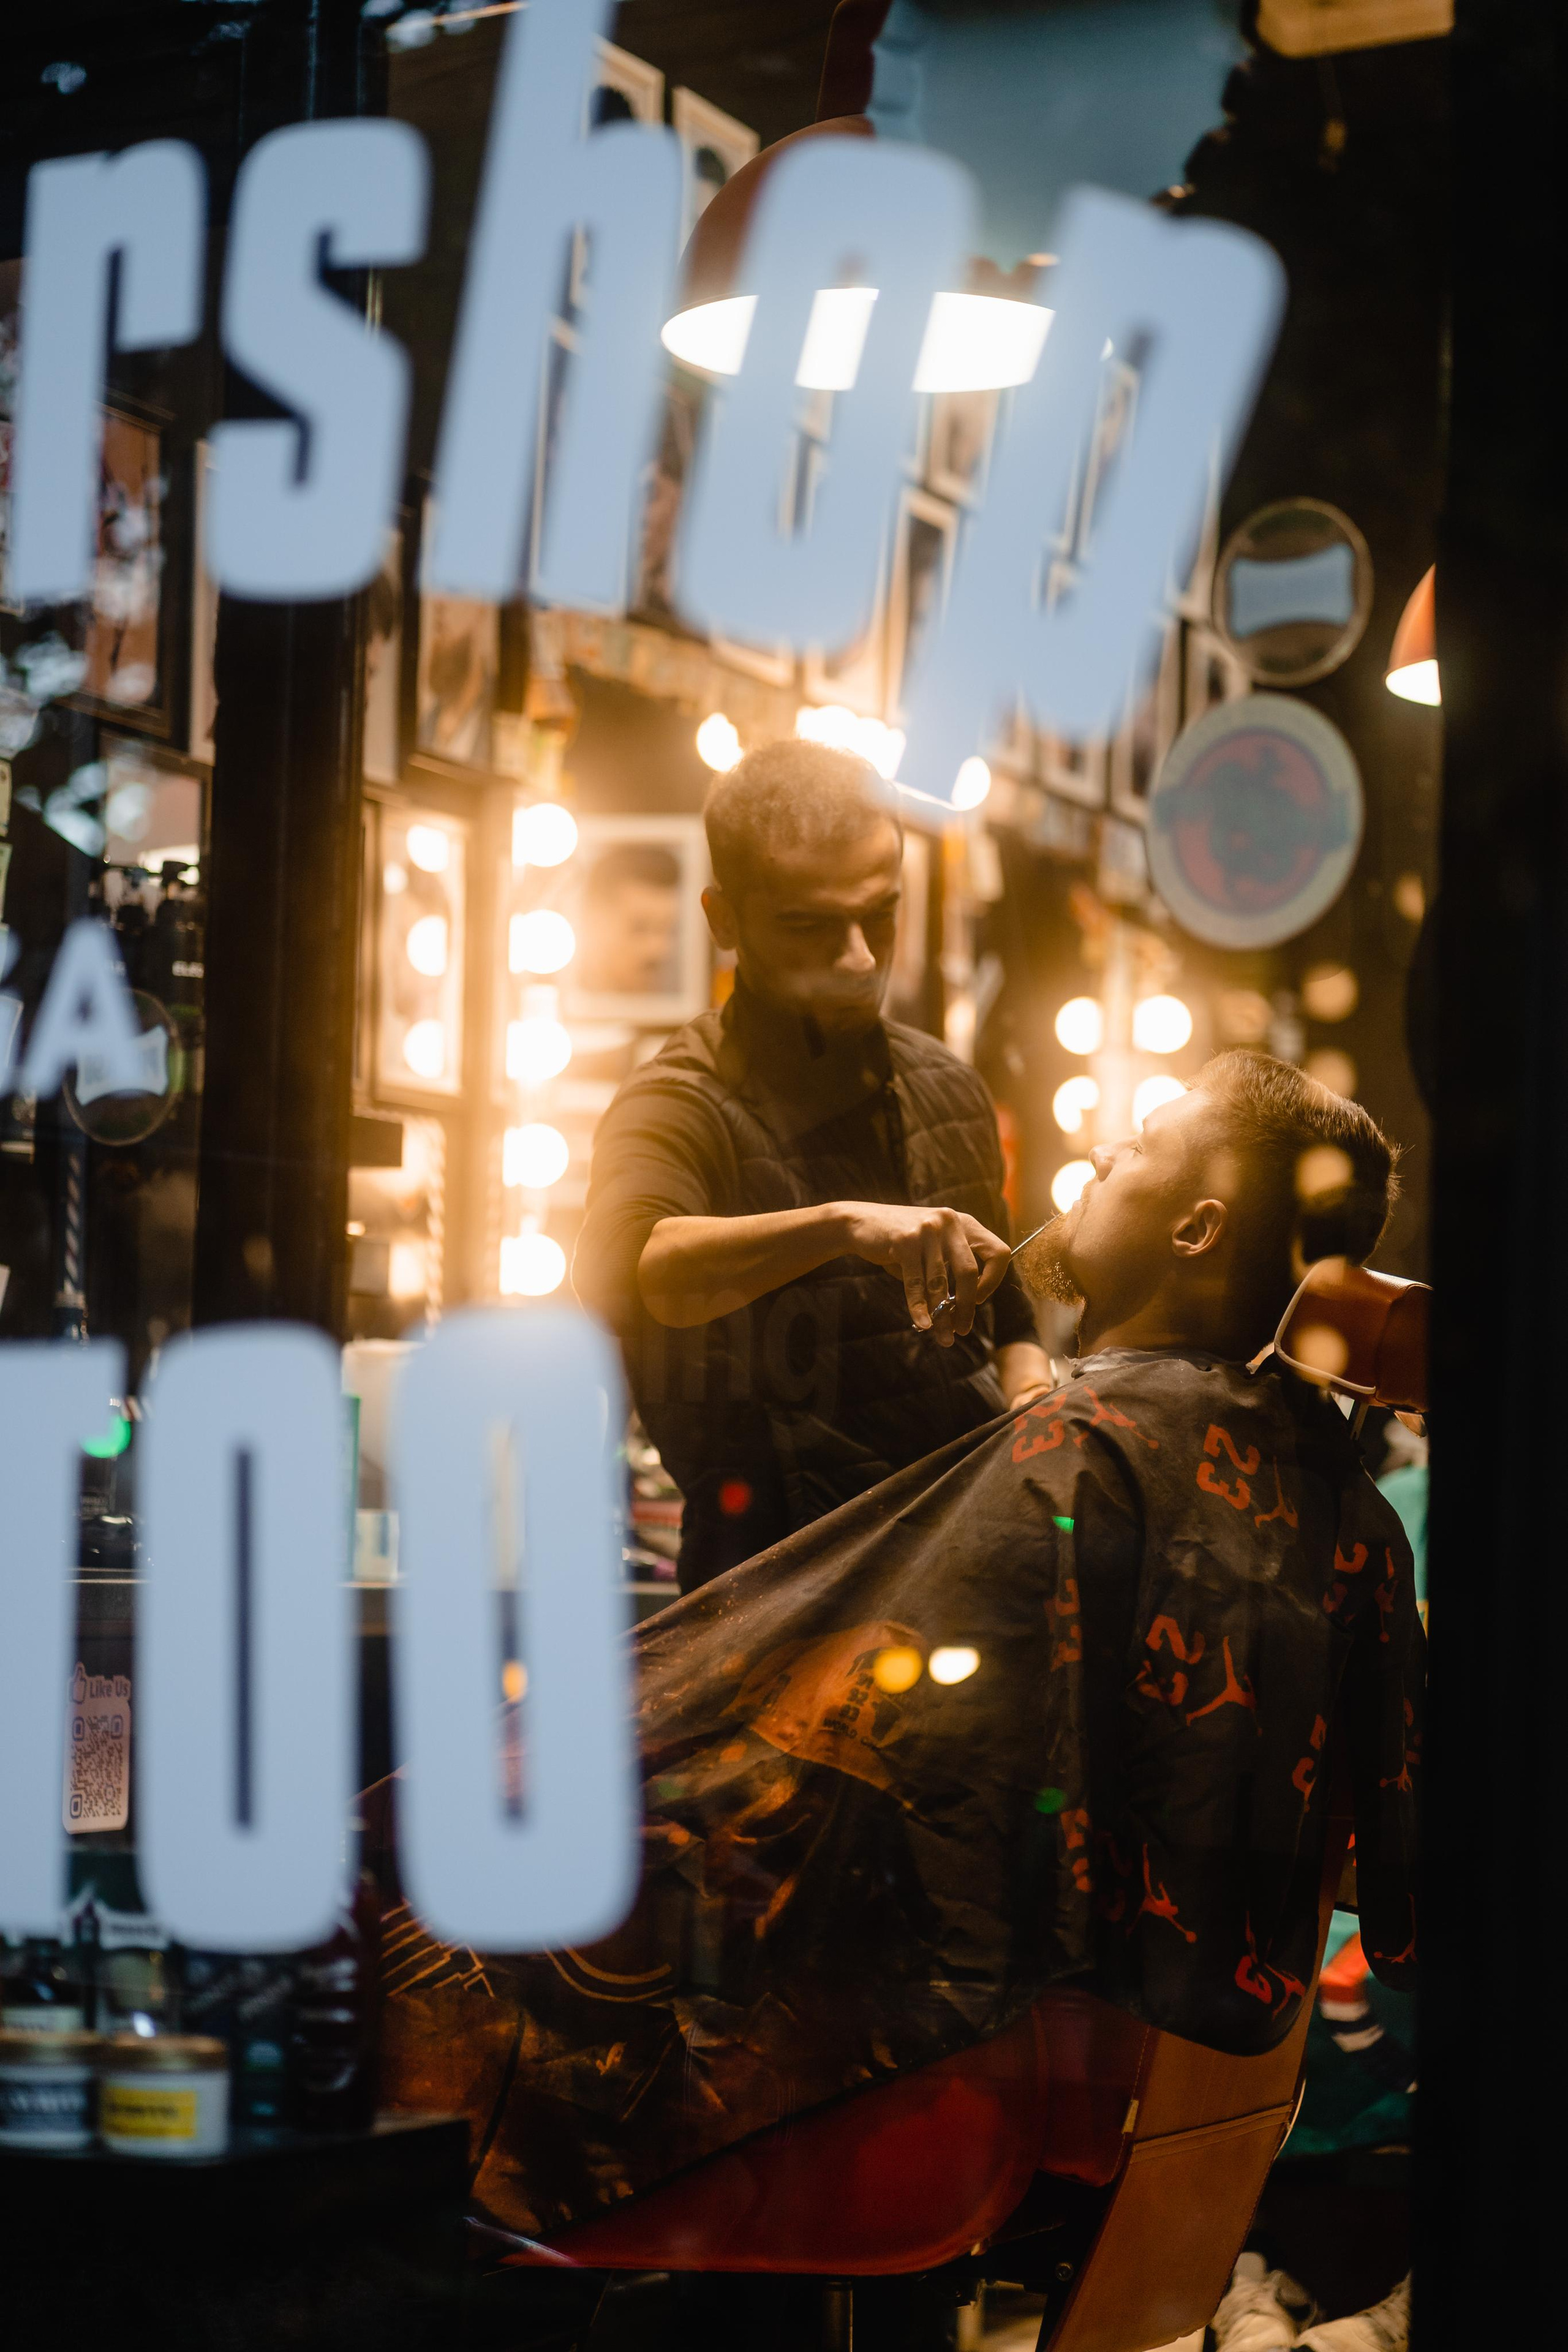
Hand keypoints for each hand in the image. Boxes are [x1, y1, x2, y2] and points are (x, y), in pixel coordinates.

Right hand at [840, 1203, 1011, 1343]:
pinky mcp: (905, 1241)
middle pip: (969, 1272)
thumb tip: (965, 1311)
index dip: (993, 1281)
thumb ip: (951, 1268)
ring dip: (942, 1315)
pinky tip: (923, 1324)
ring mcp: (927, 1230)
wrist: (860, 1223)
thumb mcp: (933, 1247)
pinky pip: (916, 1283)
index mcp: (964, 1223)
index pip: (998, 1253)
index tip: (979, 1300)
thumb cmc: (901, 1243)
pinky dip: (919, 1308)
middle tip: (963, 1329)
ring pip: (940, 1283)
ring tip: (944, 1337)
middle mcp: (950, 1222)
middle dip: (967, 1306)